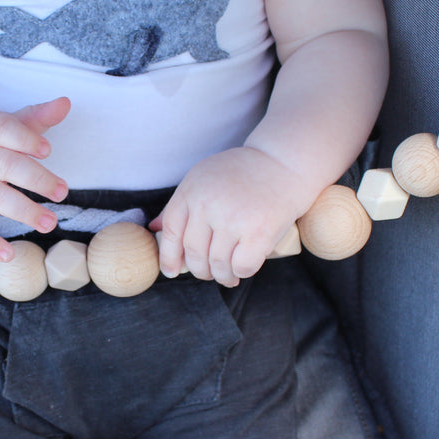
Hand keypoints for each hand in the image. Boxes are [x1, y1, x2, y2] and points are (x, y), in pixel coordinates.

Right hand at [0, 97, 70, 260]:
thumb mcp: (4, 125)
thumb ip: (36, 118)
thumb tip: (66, 102)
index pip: (3, 130)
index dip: (24, 138)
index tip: (47, 150)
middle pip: (3, 165)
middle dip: (34, 178)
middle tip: (62, 191)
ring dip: (22, 211)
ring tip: (50, 223)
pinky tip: (8, 254)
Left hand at [151, 147, 315, 287]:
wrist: (284, 161)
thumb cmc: (243, 172)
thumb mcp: (203, 178)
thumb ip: (181, 204)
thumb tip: (154, 227)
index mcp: (191, 191)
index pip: (171, 233)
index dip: (168, 257)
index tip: (171, 272)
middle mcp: (209, 205)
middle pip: (194, 253)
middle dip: (200, 270)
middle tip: (209, 273)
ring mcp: (234, 219)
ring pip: (218, 264)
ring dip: (222, 276)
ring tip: (228, 276)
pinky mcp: (259, 232)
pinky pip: (242, 266)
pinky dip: (241, 272)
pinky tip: (242, 269)